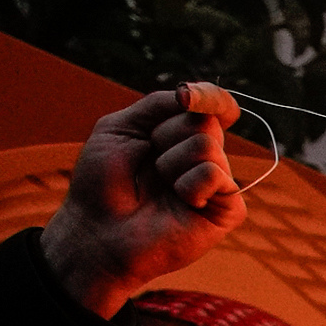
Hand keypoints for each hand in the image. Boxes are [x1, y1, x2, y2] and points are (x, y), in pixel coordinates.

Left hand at [35, 85, 247, 316]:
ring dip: (170, 163)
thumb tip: (196, 95)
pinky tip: (180, 203)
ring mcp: (218, 184)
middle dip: (167, 134)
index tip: (187, 98)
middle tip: (149, 162)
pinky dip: (189, 185)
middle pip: (205, 121)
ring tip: (160, 186)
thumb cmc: (103, 182)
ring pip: (208, 145)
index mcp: (181, 135)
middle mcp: (204, 157)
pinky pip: (215, 176)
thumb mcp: (121, 126)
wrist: (97, 230)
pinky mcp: (228, 211)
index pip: (213, 103)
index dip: (208, 96)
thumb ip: (159, 104)